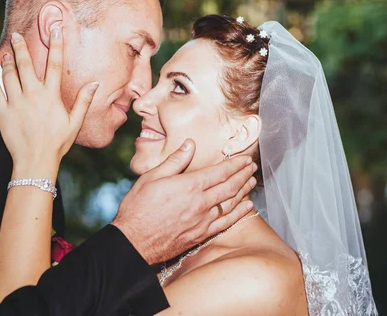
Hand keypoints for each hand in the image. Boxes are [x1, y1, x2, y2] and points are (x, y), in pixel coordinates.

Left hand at [0, 29, 98, 170]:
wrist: (35, 162)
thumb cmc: (57, 143)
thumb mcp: (74, 123)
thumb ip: (84, 101)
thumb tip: (94, 84)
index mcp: (51, 96)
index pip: (54, 65)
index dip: (56, 45)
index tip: (55, 30)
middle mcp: (33, 95)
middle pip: (26, 64)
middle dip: (21, 47)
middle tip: (16, 34)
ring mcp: (16, 103)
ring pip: (9, 74)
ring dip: (7, 59)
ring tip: (6, 50)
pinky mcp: (2, 112)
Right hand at [112, 139, 256, 264]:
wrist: (134, 242)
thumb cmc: (138, 208)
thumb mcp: (151, 177)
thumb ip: (175, 161)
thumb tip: (190, 144)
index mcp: (189, 186)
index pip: (219, 172)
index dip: (235, 164)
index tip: (244, 158)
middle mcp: (200, 203)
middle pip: (229, 186)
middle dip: (243, 174)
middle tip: (252, 166)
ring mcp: (203, 220)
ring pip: (230, 203)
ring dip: (243, 190)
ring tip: (252, 181)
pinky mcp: (201, 234)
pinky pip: (226, 222)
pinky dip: (239, 213)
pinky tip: (247, 206)